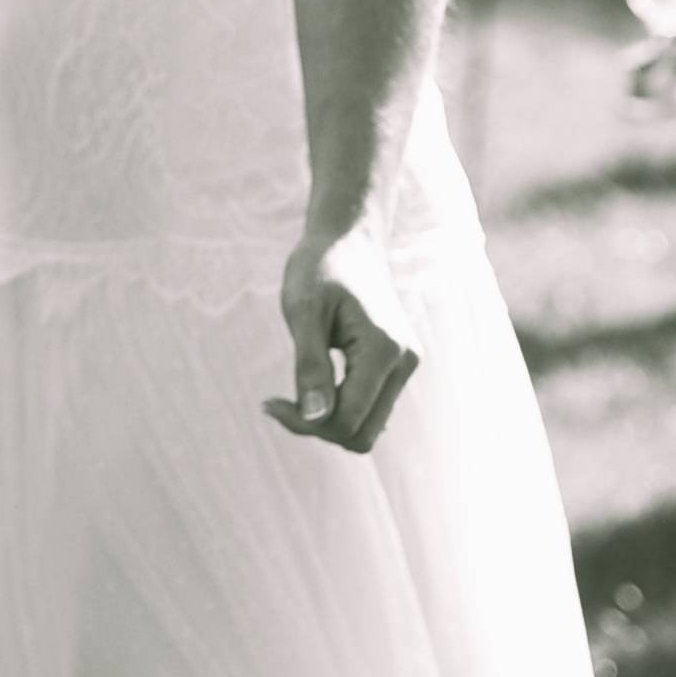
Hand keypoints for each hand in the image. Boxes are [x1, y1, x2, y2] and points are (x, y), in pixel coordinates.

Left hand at [266, 225, 423, 452]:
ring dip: (329, 420)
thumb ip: (310, 366)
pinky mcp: (397, 366)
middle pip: (361, 435)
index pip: (347, 421)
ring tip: (295, 393)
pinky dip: (341, 409)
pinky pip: (370, 410)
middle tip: (280, 401)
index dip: (304, 423)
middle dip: (318, 428)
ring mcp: (406, 367)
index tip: (269, 401)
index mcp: (384, 351)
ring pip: (368, 428)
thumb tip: (314, 418)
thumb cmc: (319, 269)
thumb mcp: (303, 313)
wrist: (348, 241)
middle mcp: (405, 363)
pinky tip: (314, 387)